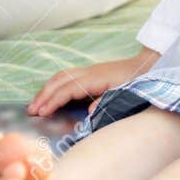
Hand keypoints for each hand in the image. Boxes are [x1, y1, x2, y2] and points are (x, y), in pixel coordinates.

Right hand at [28, 47, 160, 116]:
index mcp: (96, 78)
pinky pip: (66, 78)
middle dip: (43, 95)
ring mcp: (89, 71)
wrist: (149, 66)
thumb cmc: (138, 82)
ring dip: (45, 90)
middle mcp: (89, 72)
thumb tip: (89, 112)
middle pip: (59, 81)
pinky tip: (49, 96)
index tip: (41, 113)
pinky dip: (53, 86)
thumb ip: (107, 102)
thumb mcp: (126, 94)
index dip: (53, 101)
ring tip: (34, 105)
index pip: (67, 89)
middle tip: (30, 111)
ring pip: (60, 77)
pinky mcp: (90, 74)